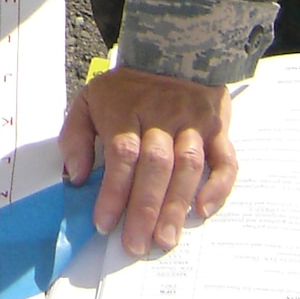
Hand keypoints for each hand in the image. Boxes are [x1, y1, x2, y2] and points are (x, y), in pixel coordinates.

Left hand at [59, 66, 236, 255]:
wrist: (172, 53)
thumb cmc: (126, 89)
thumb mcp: (90, 99)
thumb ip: (76, 135)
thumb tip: (74, 176)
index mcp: (125, 108)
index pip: (121, 153)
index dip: (113, 190)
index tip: (103, 222)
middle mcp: (161, 115)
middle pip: (155, 164)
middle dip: (145, 208)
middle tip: (137, 245)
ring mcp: (192, 121)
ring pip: (187, 166)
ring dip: (176, 206)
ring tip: (165, 240)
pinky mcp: (217, 127)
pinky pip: (225, 159)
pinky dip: (217, 186)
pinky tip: (202, 210)